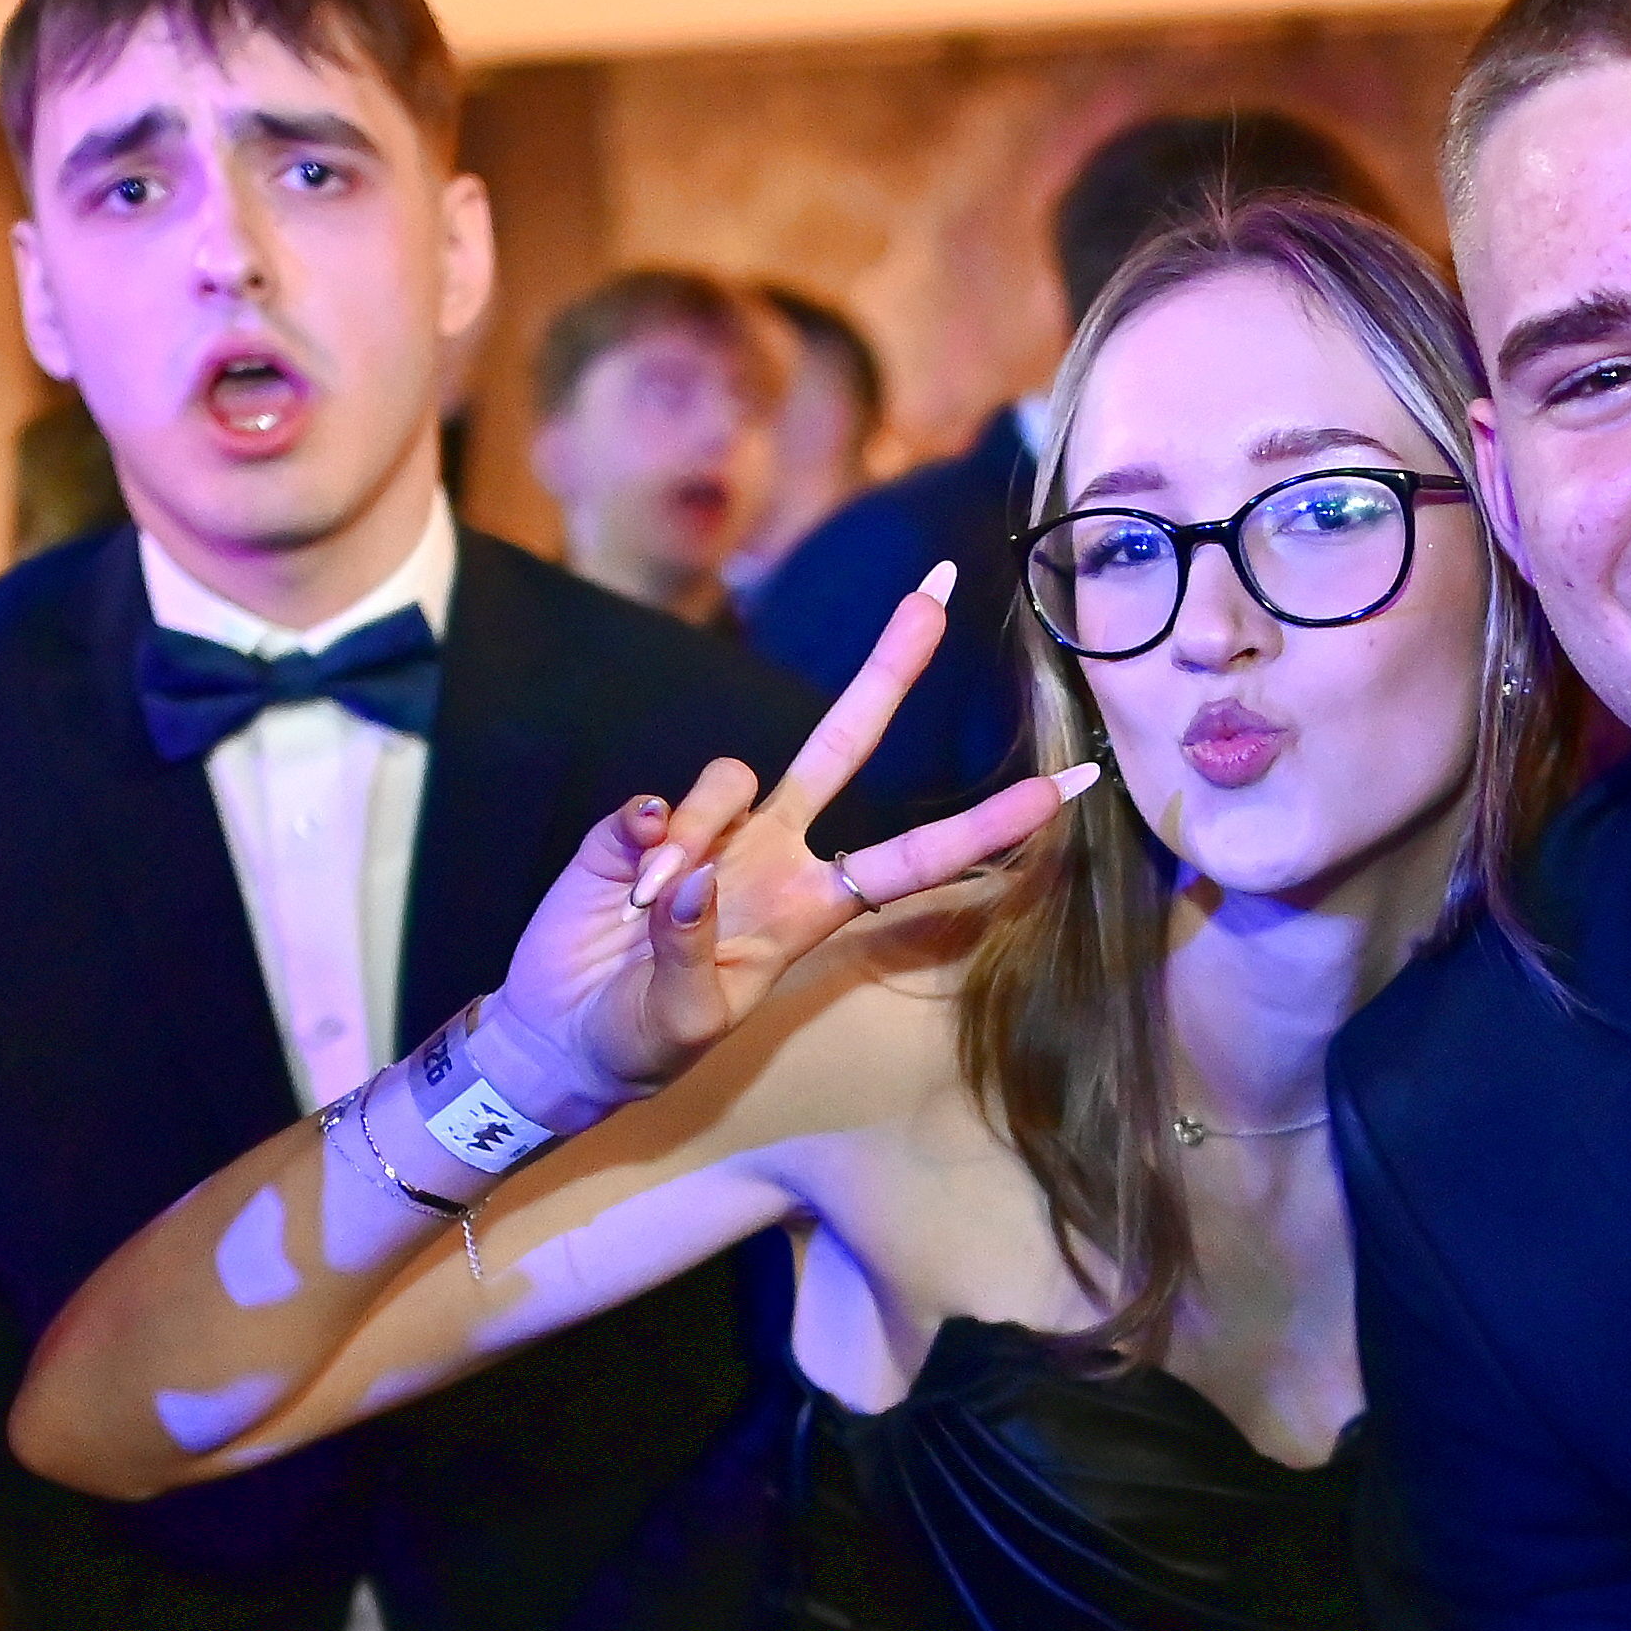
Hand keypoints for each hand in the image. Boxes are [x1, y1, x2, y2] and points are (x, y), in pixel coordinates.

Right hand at [490, 565, 1079, 1104]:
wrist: (562, 1034)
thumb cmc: (641, 1041)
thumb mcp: (683, 1022)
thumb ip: (694, 954)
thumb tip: (698, 876)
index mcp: (813, 907)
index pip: (919, 857)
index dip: (992, 825)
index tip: (1068, 786)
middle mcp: (775, 852)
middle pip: (843, 743)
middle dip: (890, 668)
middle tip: (936, 590)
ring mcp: (711, 831)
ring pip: (732, 776)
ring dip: (695, 839)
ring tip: (650, 912)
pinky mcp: (641, 825)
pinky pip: (657, 802)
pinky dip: (643, 840)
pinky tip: (626, 890)